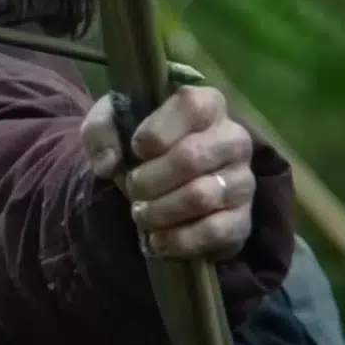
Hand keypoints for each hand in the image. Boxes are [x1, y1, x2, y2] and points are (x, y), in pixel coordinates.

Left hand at [80, 86, 254, 259]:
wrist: (158, 189)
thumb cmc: (138, 147)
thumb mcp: (110, 126)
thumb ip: (100, 131)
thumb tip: (109, 163)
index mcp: (207, 105)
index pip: (190, 106)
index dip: (155, 132)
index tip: (135, 149)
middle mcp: (234, 139)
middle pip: (191, 157)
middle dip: (148, 180)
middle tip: (132, 190)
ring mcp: (244, 181)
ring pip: (200, 196)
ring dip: (159, 211)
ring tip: (141, 214)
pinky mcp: (243, 220)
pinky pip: (215, 232)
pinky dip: (178, 240)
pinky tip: (157, 239)